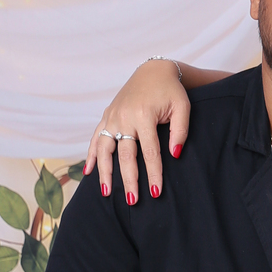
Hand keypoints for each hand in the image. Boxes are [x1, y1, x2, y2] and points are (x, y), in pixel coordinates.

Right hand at [85, 60, 191, 204]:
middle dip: (128, 179)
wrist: (154, 71)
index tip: (155, 192)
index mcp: (143, 115)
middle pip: (125, 154)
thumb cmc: (171, 91)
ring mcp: (113, 116)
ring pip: (105, 148)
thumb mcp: (182, 108)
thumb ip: (180, 131)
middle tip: (132, 200)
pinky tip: (89, 171)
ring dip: (105, 171)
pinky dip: (92, 154)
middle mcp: (124, 116)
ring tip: (106, 192)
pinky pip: (96, 137)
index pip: (150, 152)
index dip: (153, 173)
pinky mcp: (107, 115)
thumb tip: (174, 155)